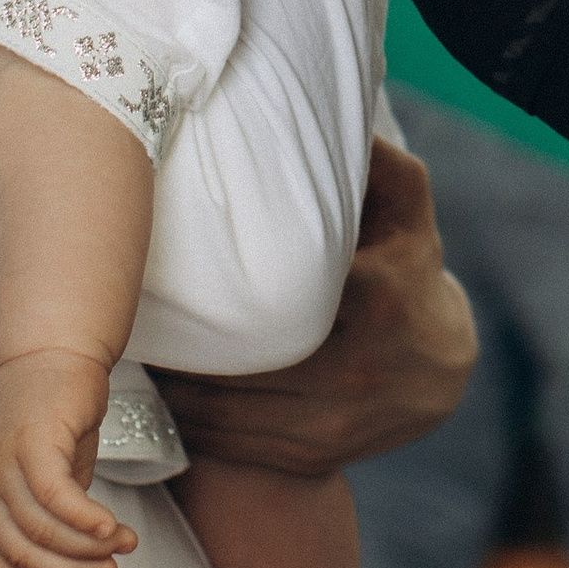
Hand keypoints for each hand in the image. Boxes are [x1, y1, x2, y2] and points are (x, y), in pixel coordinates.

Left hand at [0, 354, 139, 567]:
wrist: (54, 350)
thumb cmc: (56, 415)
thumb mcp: (55, 476)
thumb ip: (55, 524)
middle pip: (20, 547)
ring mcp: (2, 461)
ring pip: (41, 526)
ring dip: (85, 547)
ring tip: (122, 550)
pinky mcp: (32, 441)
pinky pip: (57, 496)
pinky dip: (85, 519)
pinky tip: (113, 531)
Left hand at [153, 141, 472, 474]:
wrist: (444, 365)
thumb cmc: (408, 263)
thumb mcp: (404, 201)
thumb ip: (370, 159)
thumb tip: (321, 107)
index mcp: (376, 300)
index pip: (270, 308)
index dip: (201, 301)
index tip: (152, 278)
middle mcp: (356, 374)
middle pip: (233, 367)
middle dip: (175, 347)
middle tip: (124, 318)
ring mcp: (334, 426)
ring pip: (223, 414)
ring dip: (170, 390)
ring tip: (131, 356)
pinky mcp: (315, 460)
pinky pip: (234, 446)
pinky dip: (191, 422)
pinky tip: (162, 394)